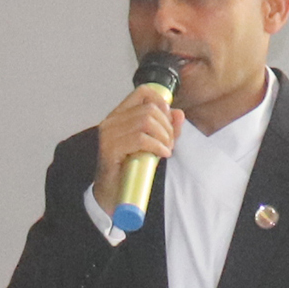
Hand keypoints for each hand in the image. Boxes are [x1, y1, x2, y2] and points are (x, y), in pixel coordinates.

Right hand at [88, 84, 185, 213]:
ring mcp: (108, 134)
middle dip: (167, 126)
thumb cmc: (129, 169)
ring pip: (146, 122)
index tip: (169, 120)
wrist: (112, 194)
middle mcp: (111, 121)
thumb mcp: (152, 145)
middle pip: (149, 109)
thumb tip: (179, 114)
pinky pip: (140, 139)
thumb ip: (166, 129)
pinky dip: (157, 146)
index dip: (161, 102)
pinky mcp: (110, 149)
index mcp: (119, 115)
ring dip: (163, 136)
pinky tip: (162, 154)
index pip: (142, 92)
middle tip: (170, 143)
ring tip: (166, 149)